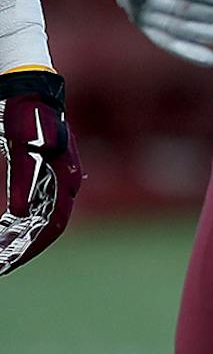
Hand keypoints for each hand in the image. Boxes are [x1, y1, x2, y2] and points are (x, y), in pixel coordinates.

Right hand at [0, 68, 82, 275]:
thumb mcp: (25, 164)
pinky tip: (16, 216)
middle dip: (27, 248)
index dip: (32, 246)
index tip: (9, 262)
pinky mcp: (40, 146)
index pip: (52, 223)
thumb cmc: (23, 126)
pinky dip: (24, 197)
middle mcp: (65, 175)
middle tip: (4, 265)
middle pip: (53, 223)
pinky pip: (33, 177)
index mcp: (61, 181)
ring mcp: (56, 161)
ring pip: (49, 206)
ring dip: (25, 232)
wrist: (25, 87)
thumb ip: (26, 188)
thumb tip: (23, 215)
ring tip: (4, 253)